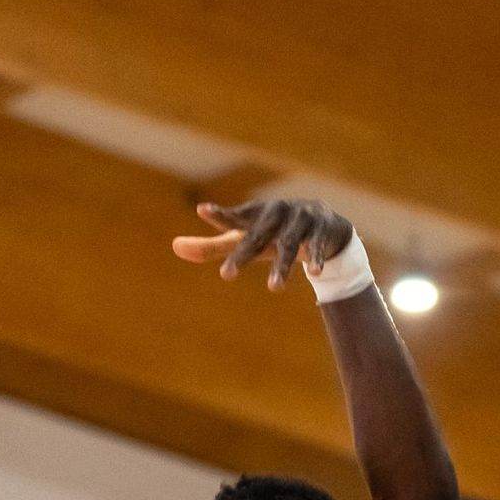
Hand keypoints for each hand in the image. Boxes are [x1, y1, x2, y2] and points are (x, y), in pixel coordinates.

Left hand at [172, 199, 355, 290]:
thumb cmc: (273, 233)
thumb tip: (174, 248)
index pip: (234, 218)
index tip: (203, 210)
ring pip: (288, 245)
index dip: (221, 215)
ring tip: (274, 288)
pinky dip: (315, 257)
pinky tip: (315, 273)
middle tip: (226, 275)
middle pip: (257, 236)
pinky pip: (316, 245)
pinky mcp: (321, 228)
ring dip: (282, 266)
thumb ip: (212, 246)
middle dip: (244, 255)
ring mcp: (299, 218)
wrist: (324, 223)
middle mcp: (275, 212)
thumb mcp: (245, 239)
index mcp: (254, 214)